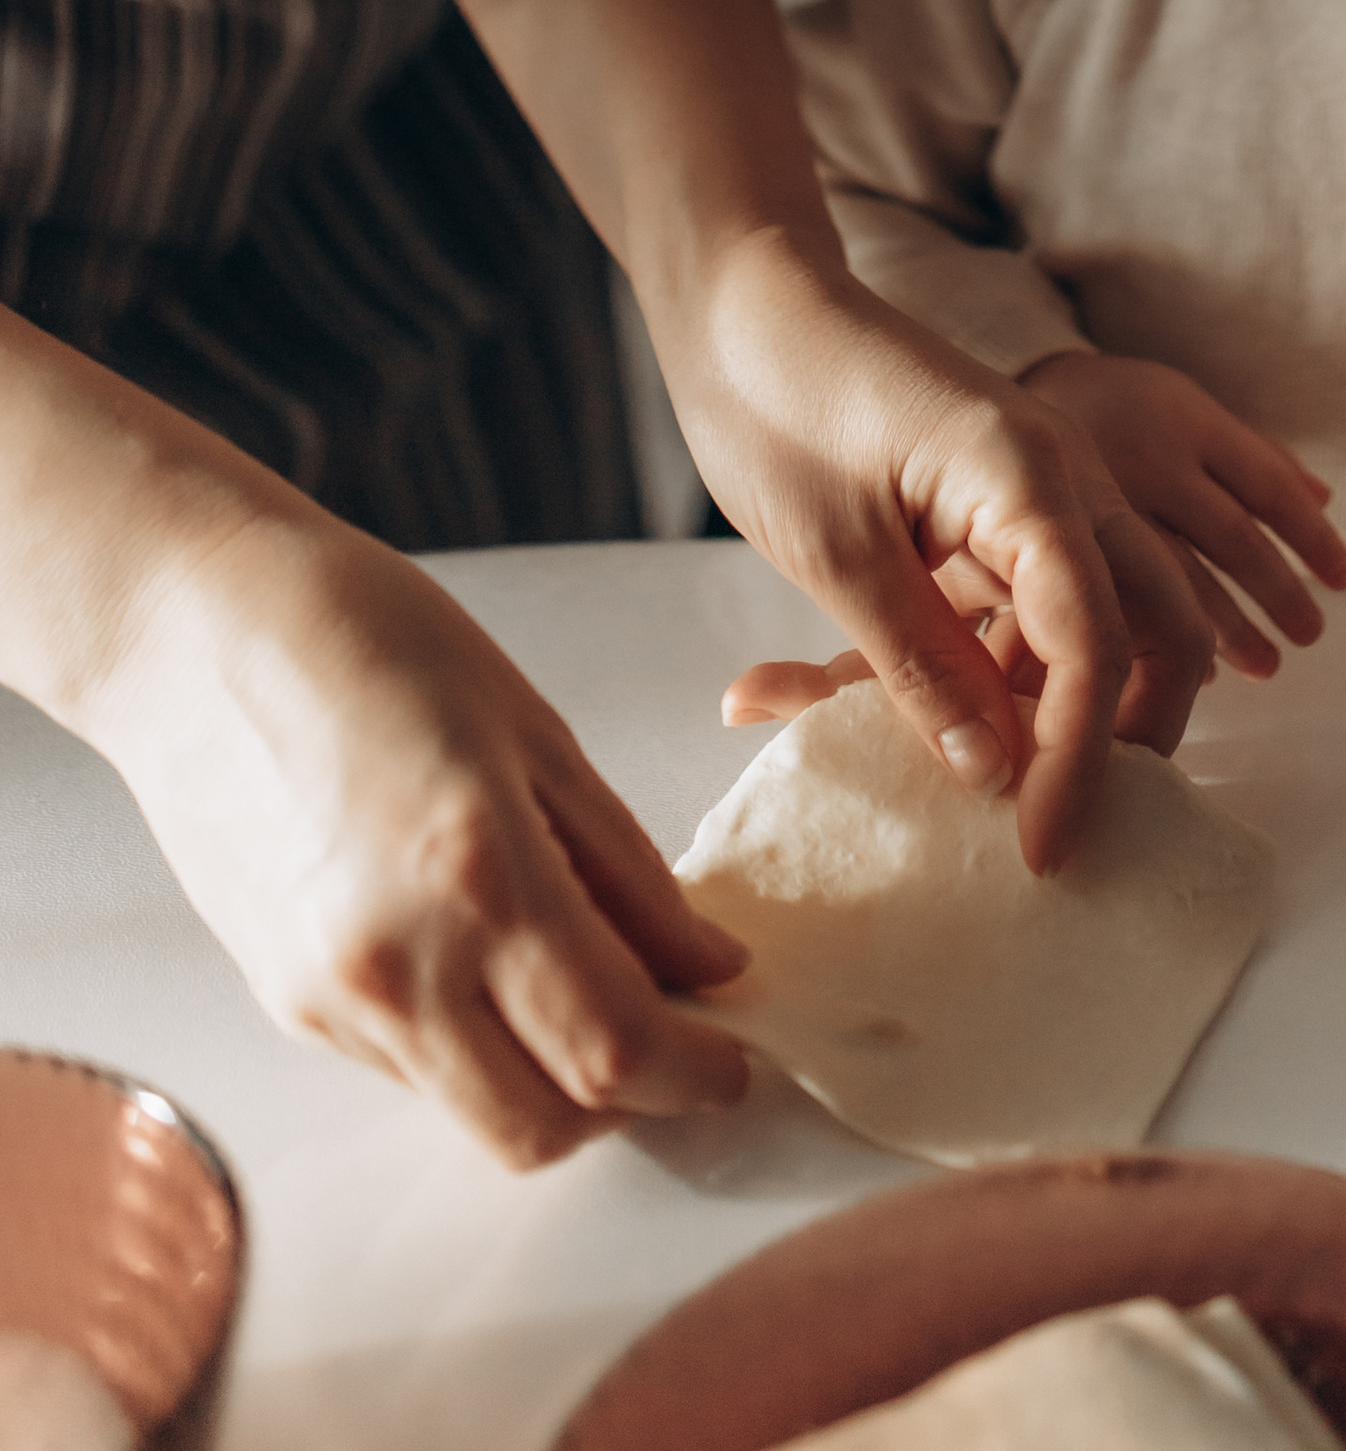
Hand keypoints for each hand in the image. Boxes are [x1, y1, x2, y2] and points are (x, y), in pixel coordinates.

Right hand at [88, 502, 752, 1171]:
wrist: (194, 635)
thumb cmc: (371, 641)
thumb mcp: (534, 732)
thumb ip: (625, 869)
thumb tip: (706, 966)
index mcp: (479, 875)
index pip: (613, 1047)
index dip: (693, 1072)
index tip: (734, 1057)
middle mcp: (398, 966)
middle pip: (545, 1127)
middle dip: (630, 1104)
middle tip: (677, 1039)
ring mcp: (331, 999)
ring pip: (473, 1113)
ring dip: (551, 1085)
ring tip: (591, 992)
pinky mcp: (286, 1005)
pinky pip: (410, 1070)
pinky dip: (476, 1048)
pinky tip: (493, 963)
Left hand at [665, 229, 1216, 873]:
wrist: (744, 301)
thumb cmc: (779, 404)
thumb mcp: (837, 553)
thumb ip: (923, 667)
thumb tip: (999, 775)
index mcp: (1035, 480)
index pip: (1101, 642)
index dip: (1080, 758)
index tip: (1040, 849)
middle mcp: (1064, 481)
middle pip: (1156, 625)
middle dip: (1125, 735)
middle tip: (1055, 825)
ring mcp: (1037, 492)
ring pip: (1102, 620)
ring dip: (1062, 708)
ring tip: (980, 785)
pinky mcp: (995, 508)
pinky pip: (1033, 603)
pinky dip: (1003, 671)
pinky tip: (924, 718)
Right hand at [1021, 354, 1345, 674]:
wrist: (1008, 389)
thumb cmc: (1122, 410)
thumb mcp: (1186, 409)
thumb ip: (1253, 453)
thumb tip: (1324, 500)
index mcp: (1190, 422)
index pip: (1269, 486)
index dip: (1312, 536)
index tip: (1343, 578)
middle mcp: (1153, 460)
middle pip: (1234, 537)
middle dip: (1279, 593)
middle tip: (1310, 634)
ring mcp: (1105, 501)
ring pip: (1181, 577)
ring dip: (1231, 629)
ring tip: (1269, 666)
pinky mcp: (1065, 539)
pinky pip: (1122, 599)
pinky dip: (1164, 635)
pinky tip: (1195, 669)